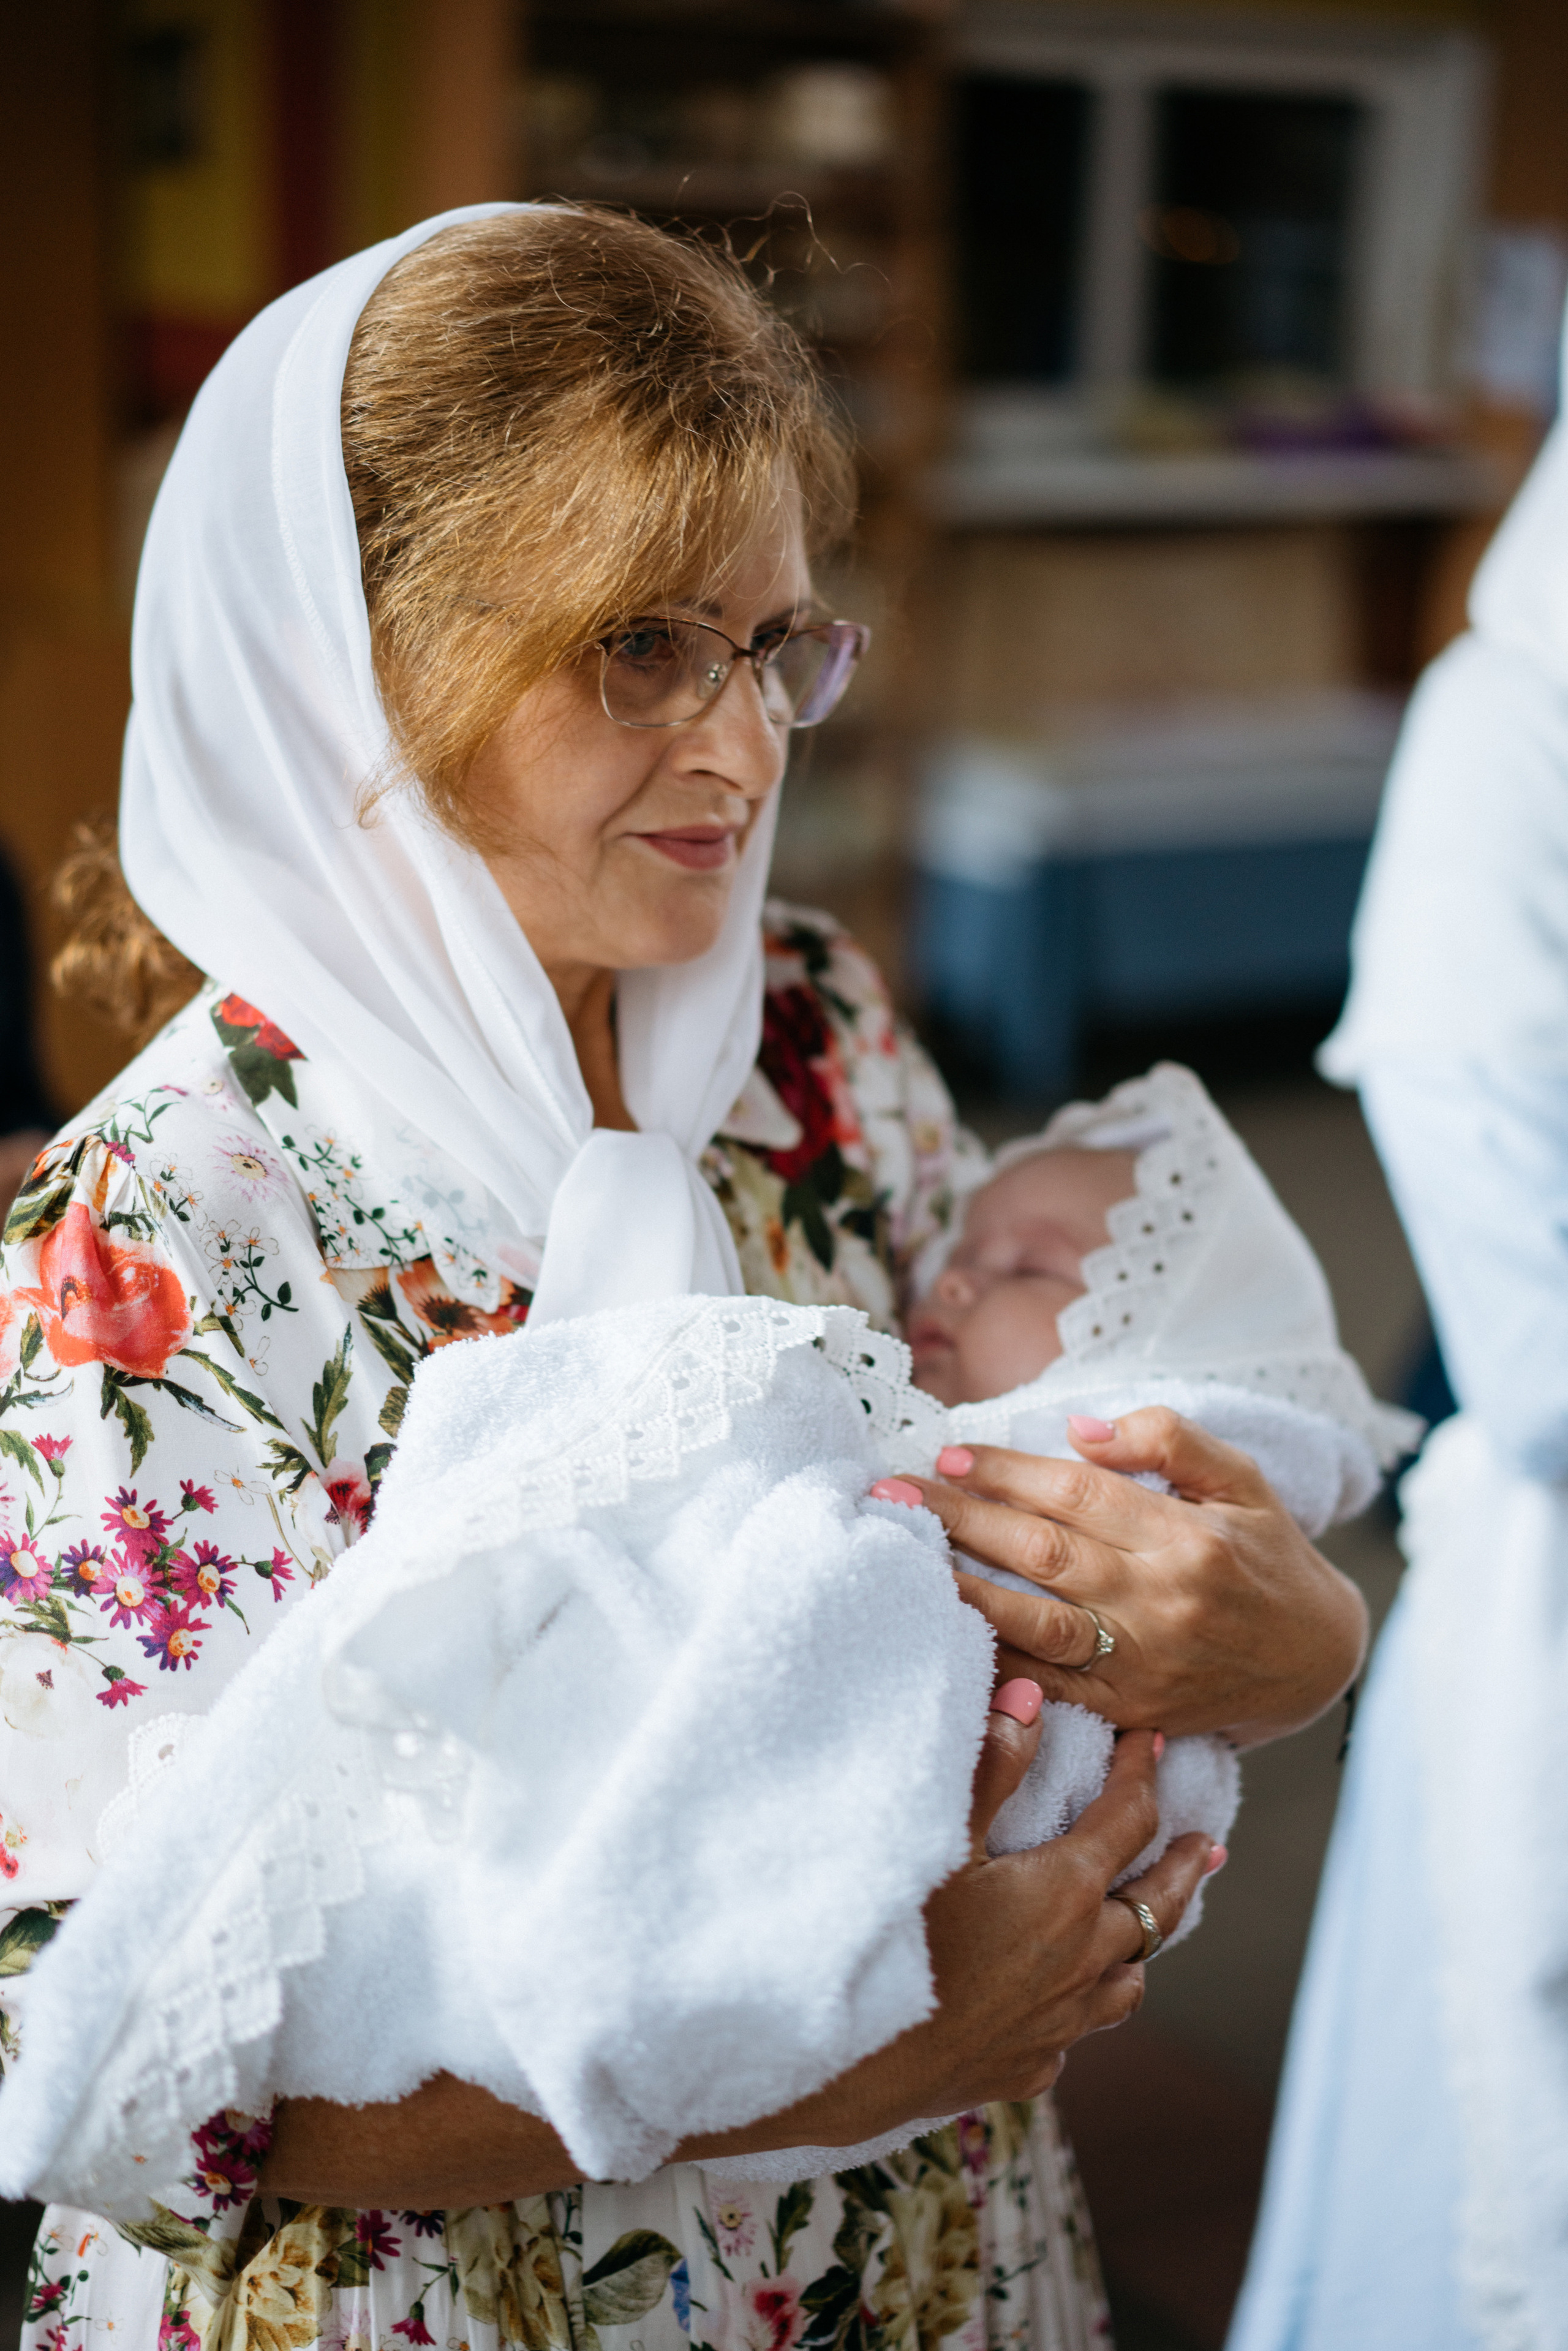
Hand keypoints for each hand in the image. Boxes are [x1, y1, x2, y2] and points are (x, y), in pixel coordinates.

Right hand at [749, 1700, 1214, 2141]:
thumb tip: (1030, 1694)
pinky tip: (1063, 2001)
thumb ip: (991, 1766)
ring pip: (1129, 1982)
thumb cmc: (893, 1937)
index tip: (1153, 1743)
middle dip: (1183, 1867)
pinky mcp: (1031, 2068)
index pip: (1127, 1819)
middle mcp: (1082, 1961)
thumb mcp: (938, 1839)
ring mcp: (1062, 2023)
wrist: (855, 2060)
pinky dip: (1083, 2005)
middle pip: (1158, 1907)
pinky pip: (1079, 2031)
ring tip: (1148, 1927)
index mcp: (1066, 1892)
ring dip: (1142, 1944)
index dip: (1142, 1775)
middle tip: (1208, 1843)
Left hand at [888, 1409, 1367, 1747]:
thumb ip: (1168, 1439)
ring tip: (902, 1558)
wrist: (1319, 1661)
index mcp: (1186, 1536)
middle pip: (1041, 1553)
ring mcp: (1143, 1663)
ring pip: (1033, 1624)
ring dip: (960, 1588)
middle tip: (893, 1493)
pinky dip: (994, 1660)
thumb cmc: (1271, 1556)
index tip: (949, 1450)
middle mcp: (1161, 1601)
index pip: (1075, 1493)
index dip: (1006, 1470)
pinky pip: (1048, 1685)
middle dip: (960, 1518)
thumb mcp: (1242, 1480)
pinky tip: (944, 1632)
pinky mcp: (1130, 1711)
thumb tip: (1080, 1428)